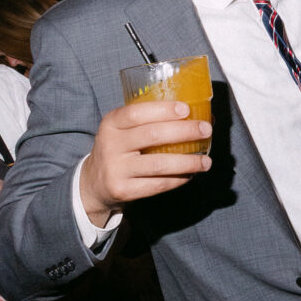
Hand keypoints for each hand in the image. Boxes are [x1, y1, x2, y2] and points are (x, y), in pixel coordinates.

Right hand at [80, 101, 211, 226]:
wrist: (94, 183)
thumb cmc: (119, 148)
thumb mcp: (123, 129)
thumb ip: (150, 120)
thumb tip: (196, 114)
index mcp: (111, 123)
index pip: (137, 113)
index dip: (163, 110)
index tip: (186, 109)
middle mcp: (110, 145)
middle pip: (153, 135)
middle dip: (184, 132)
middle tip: (206, 130)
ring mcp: (116, 169)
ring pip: (159, 164)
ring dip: (188, 162)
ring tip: (205, 161)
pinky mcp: (123, 190)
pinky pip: (157, 185)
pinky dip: (178, 179)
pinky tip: (190, 174)